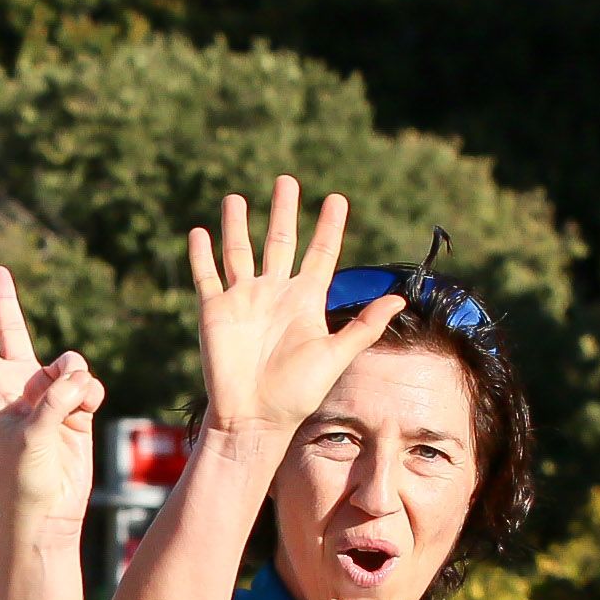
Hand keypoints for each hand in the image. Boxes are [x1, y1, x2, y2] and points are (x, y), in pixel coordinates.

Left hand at [0, 267, 102, 529]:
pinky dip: (91, 394)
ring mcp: (49, 395)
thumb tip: (78, 377)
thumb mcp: (33, 436)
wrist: (50, 507)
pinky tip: (88, 412)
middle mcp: (21, 386)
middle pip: (12, 332)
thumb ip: (55, 400)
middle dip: (5, 301)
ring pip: (69, 363)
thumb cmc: (26, 477)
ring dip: (76, 378)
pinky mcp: (76, 408)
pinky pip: (89, 383)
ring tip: (74, 404)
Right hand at [188, 177, 399, 447]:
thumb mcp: (335, 356)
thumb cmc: (297, 393)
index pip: (320, 254)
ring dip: (238, 225)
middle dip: (284, 211)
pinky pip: (207, 276)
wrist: (254, 418)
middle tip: (286, 180)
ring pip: (239, 251)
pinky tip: (199, 232)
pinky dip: (202, 254)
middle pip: (280, 242)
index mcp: (305, 301)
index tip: (337, 199)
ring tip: (237, 198)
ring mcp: (243, 300)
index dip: (329, 227)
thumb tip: (399, 300)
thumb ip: (364, 326)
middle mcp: (274, 294)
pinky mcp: (215, 310)